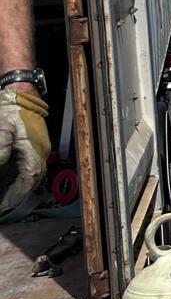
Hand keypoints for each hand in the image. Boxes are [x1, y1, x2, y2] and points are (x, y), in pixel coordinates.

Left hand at [0, 87, 48, 215]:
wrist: (19, 92)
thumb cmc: (11, 109)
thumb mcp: (2, 132)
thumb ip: (1, 153)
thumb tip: (0, 167)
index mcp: (35, 152)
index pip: (28, 180)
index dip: (15, 196)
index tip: (4, 206)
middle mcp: (40, 153)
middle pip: (30, 180)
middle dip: (15, 193)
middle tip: (3, 203)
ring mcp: (37, 148)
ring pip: (28, 173)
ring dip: (15, 185)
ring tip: (3, 194)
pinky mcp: (32, 144)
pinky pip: (25, 165)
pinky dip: (15, 175)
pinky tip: (5, 178)